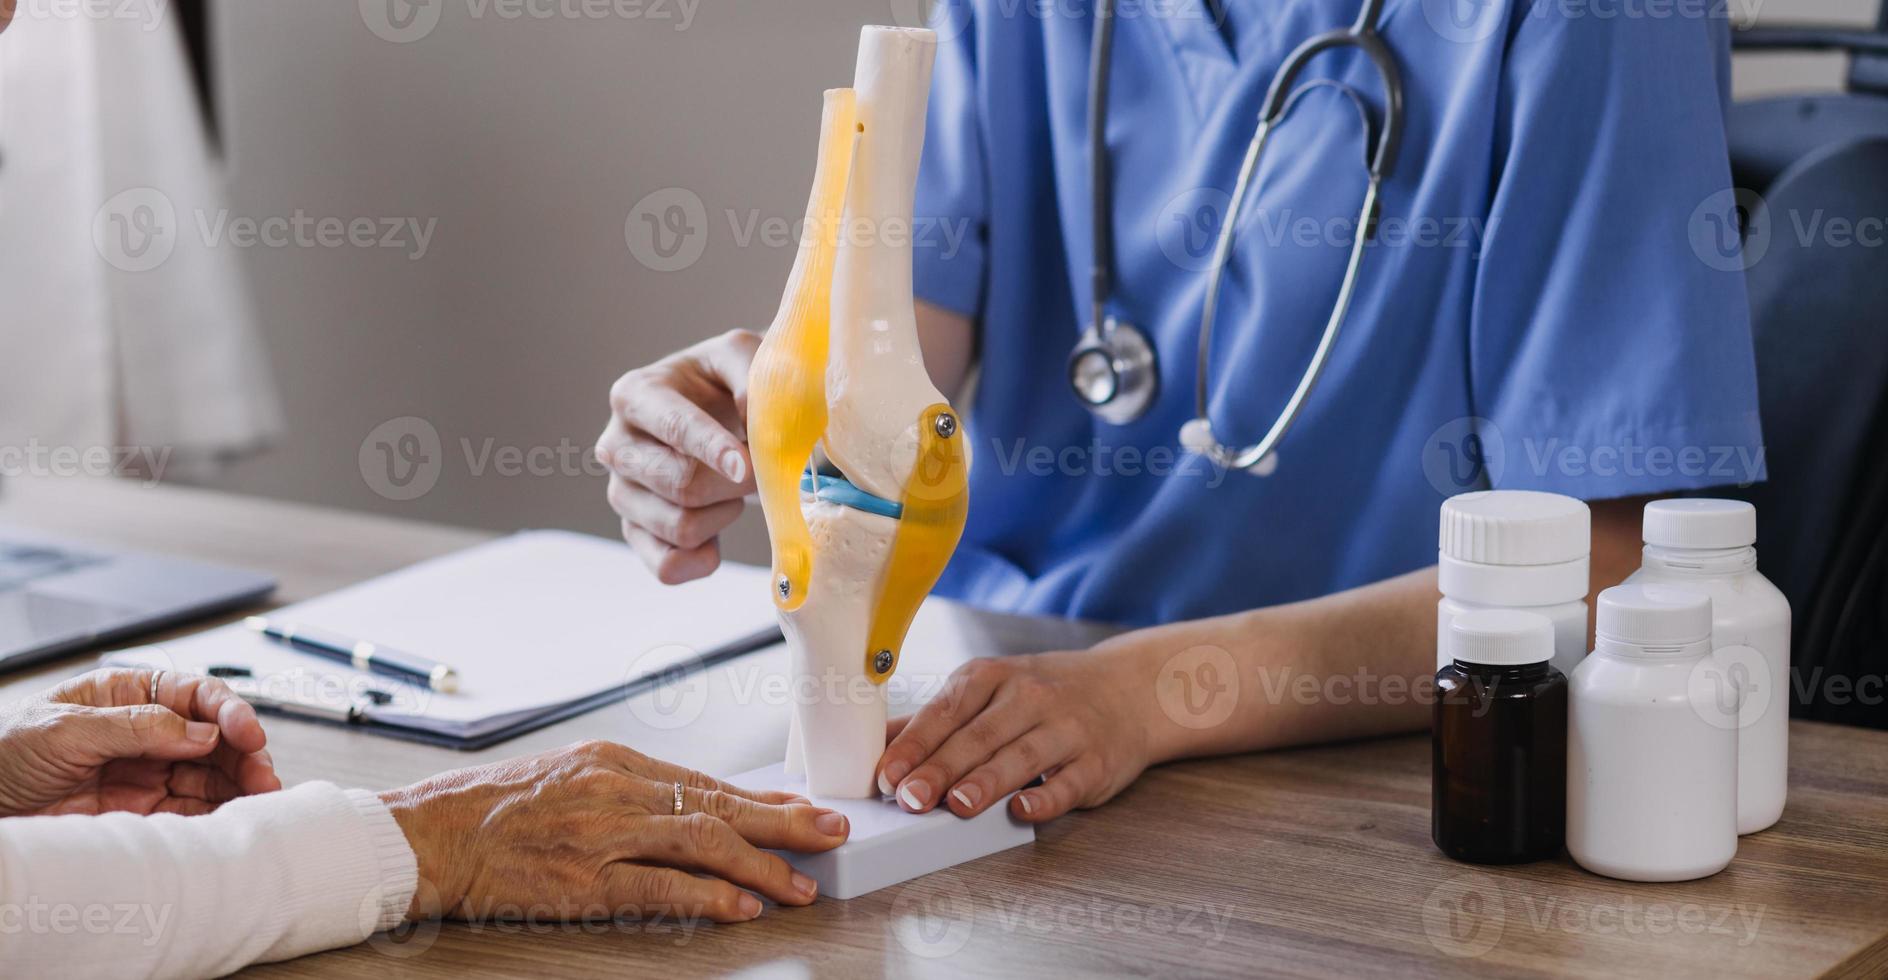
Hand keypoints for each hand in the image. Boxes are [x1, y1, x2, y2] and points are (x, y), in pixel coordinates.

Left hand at [0, 667, 279, 816]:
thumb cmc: (2, 753)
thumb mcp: (63, 730)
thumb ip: (136, 728)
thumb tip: (200, 731)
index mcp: (127, 696)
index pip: (194, 695)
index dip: (228, 711)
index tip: (246, 734)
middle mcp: (145, 732)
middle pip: (212, 737)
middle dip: (243, 754)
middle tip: (262, 775)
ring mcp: (146, 773)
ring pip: (209, 775)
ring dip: (238, 785)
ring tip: (259, 799)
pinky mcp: (141, 812)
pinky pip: (190, 811)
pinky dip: (216, 814)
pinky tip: (231, 816)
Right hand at [379, 740, 849, 923]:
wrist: (427, 834)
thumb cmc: (490, 808)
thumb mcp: (568, 775)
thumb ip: (629, 789)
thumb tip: (695, 809)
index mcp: (614, 760)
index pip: (707, 783)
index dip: (764, 800)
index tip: (805, 809)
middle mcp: (615, 789)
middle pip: (719, 806)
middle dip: (785, 822)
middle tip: (834, 833)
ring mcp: (600, 835)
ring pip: (702, 843)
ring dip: (762, 864)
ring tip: (802, 881)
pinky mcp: (582, 881)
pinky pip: (659, 890)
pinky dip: (708, 897)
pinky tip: (743, 904)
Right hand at [596, 330, 759, 583]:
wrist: (723, 414)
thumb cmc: (729, 383)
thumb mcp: (744, 357)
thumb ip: (753, 375)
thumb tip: (755, 418)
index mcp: (636, 394)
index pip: (673, 427)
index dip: (713, 448)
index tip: (746, 467)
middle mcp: (617, 444)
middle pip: (680, 482)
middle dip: (733, 483)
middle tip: (758, 471)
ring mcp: (622, 492)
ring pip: (678, 526)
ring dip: (724, 514)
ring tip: (735, 491)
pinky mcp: (635, 532)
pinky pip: (666, 566)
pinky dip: (702, 560)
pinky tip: (719, 537)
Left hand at [876, 648, 1153, 823]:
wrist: (1128, 689)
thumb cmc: (1044, 695)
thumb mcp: (989, 689)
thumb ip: (936, 719)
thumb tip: (876, 748)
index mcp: (992, 677)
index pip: (945, 711)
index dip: (914, 744)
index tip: (886, 774)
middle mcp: (1028, 697)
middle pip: (978, 736)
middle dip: (940, 768)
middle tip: (909, 798)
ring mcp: (1065, 728)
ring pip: (1020, 756)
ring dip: (987, 781)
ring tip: (957, 805)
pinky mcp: (1096, 761)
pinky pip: (1068, 782)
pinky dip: (1046, 797)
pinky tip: (1021, 811)